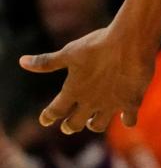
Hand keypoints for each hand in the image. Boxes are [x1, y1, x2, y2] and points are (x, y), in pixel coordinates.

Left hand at [19, 25, 155, 133]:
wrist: (130, 41)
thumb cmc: (98, 44)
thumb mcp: (70, 51)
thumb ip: (46, 62)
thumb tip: (22, 62)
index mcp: (73, 91)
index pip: (54, 111)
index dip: (48, 116)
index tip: (45, 119)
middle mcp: (90, 102)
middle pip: (74, 124)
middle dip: (70, 126)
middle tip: (69, 126)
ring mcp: (111, 104)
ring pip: (98, 125)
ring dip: (94, 124)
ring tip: (94, 121)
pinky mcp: (131, 102)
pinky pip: (128, 120)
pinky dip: (127, 120)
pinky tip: (126, 117)